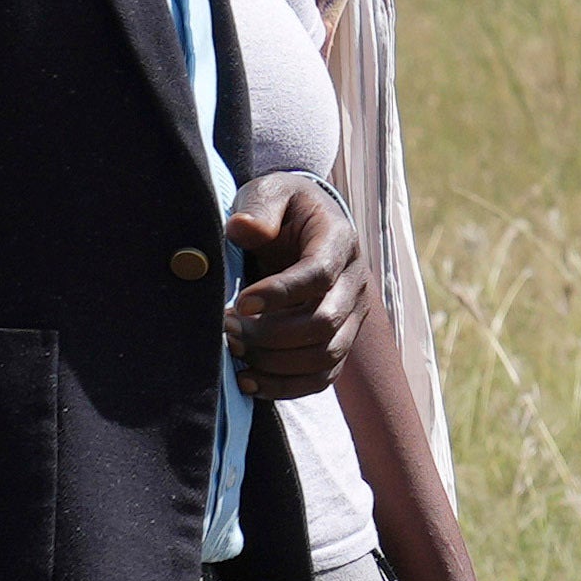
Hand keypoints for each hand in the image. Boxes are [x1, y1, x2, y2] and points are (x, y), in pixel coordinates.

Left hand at [224, 176, 362, 401]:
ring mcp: (350, 316)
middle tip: (227, 328)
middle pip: (324, 324)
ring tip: (234, 351)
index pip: (318, 275)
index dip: (279, 294)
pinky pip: (321, 377)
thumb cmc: (280, 209)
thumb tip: (243, 229)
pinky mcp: (338, 340)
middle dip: (270, 334)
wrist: (300, 226)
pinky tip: (248, 380)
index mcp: (340, 242)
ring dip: (275, 362)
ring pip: (325, 356)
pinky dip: (285, 387)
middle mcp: (354, 283)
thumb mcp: (268, 193)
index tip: (239, 302)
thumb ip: (258, 208)